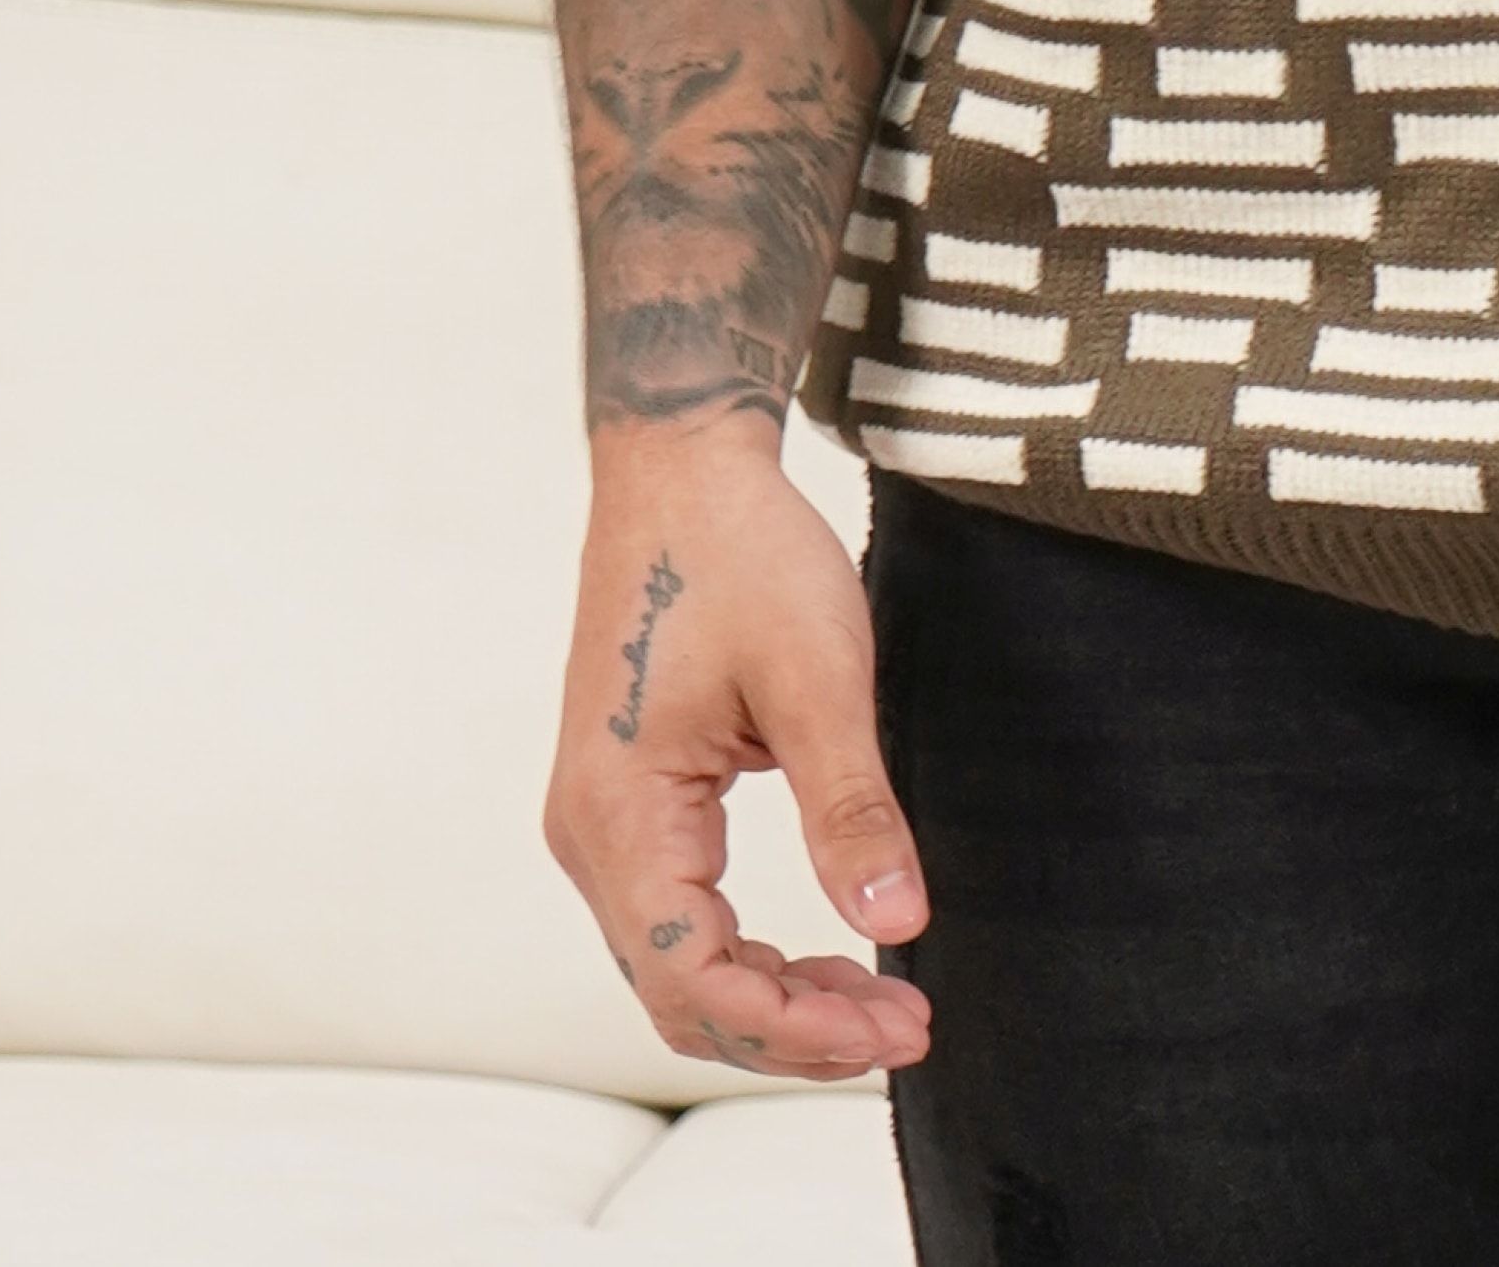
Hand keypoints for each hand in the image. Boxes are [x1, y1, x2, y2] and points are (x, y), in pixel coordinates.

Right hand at [543, 420, 932, 1080]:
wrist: (681, 467)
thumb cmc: (744, 553)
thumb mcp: (819, 678)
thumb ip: (852, 809)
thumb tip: (900, 926)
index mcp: (619, 815)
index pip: (692, 980)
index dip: (793, 1029)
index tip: (893, 1030)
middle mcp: (591, 834)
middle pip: (680, 992)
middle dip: (794, 1030)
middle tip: (907, 1031)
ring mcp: (602, 820)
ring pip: (679, 963)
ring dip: (776, 996)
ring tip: (882, 1005)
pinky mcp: (629, 801)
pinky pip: (681, 916)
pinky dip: (751, 952)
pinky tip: (826, 952)